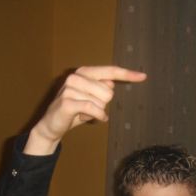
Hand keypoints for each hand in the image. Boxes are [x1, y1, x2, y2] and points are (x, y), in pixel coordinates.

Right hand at [27, 66, 145, 154]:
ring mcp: (70, 88)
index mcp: (84, 72)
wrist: (51, 125)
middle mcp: (76, 76)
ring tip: (83, 113)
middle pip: (108, 92)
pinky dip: (97, 116)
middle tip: (89, 108)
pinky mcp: (67, 102)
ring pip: (101, 102)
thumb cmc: (75, 110)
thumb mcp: (92, 98)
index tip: (143, 76)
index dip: (127, 74)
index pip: (110, 71)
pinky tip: (93, 119)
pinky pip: (94, 109)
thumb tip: (111, 83)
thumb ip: (102, 88)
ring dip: (96, 112)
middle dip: (102, 104)